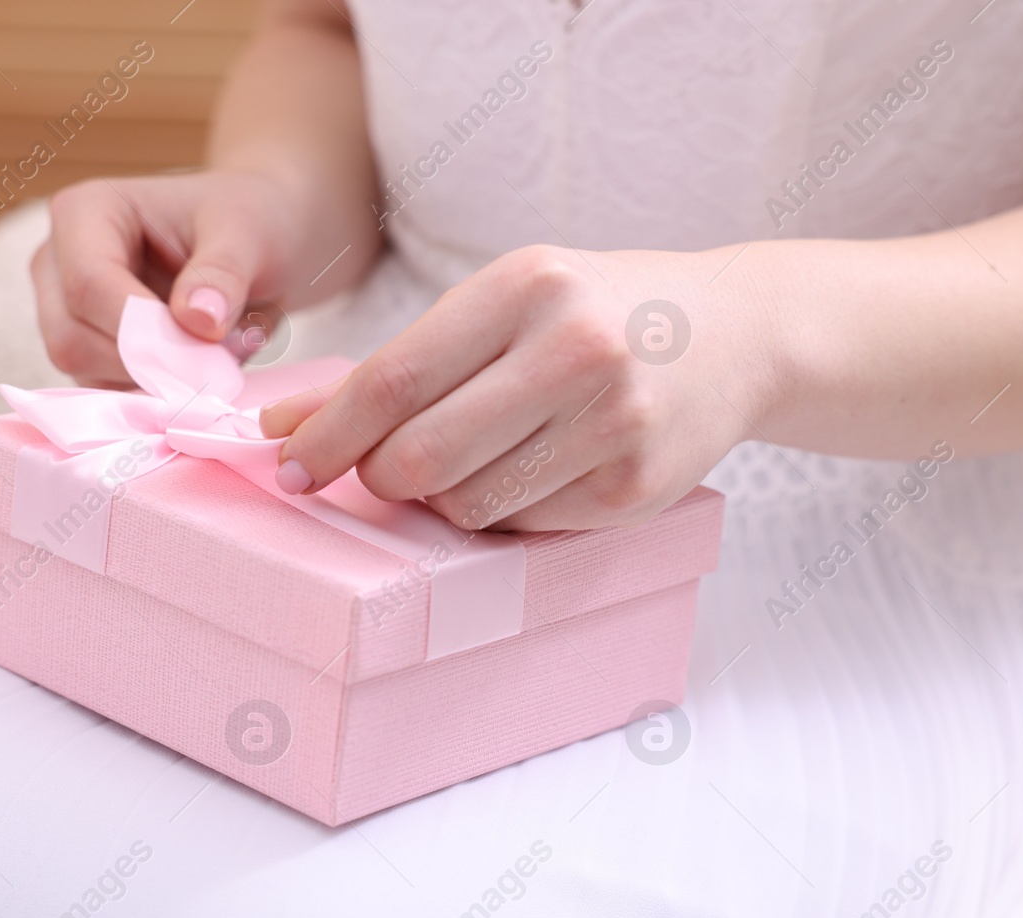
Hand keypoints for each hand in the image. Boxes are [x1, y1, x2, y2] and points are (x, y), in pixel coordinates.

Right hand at [32, 172, 300, 386]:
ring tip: (213, 354)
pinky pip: (103, 391)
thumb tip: (198, 321)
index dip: (143, 330)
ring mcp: (65, 310)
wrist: (265, 241)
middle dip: (146, 360)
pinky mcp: (87, 351)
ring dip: (152, 380)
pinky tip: (194, 370)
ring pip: (84, 371)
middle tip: (217, 359)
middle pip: (72, 336)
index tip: (206, 348)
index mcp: (85, 212)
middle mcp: (59, 263)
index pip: (88, 284)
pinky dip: (152, 393)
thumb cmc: (249, 223)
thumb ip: (224, 275)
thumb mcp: (250, 236)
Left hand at [259, 244, 781, 530]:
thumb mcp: (506, 301)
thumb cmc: (596, 312)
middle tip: (378, 470)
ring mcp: (613, 425)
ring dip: (443, 497)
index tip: (289, 463)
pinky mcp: (634, 489)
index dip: (327, 434)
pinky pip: (522, 526)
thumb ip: (405, 361)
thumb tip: (287, 428)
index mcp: (527, 287)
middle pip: (419, 457)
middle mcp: (574, 351)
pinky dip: (502, 510)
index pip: (392, 381)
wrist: (734, 333)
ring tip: (476, 456)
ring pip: (466, 504)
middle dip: (377, 476)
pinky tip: (533, 468)